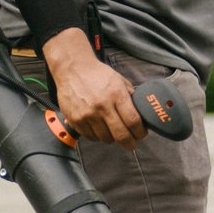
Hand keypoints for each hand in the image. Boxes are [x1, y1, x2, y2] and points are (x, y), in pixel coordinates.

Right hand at [42, 29, 145, 147]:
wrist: (72, 69)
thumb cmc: (97, 74)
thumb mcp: (119, 80)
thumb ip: (130, 96)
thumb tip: (141, 113)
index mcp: (116, 94)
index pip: (133, 121)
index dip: (140, 132)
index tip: (141, 134)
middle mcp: (102, 106)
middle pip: (121, 135)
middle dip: (129, 143)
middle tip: (131, 144)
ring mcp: (87, 114)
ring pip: (105, 138)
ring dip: (112, 138)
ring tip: (112, 131)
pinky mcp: (75, 120)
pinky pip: (91, 137)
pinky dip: (97, 136)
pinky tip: (98, 128)